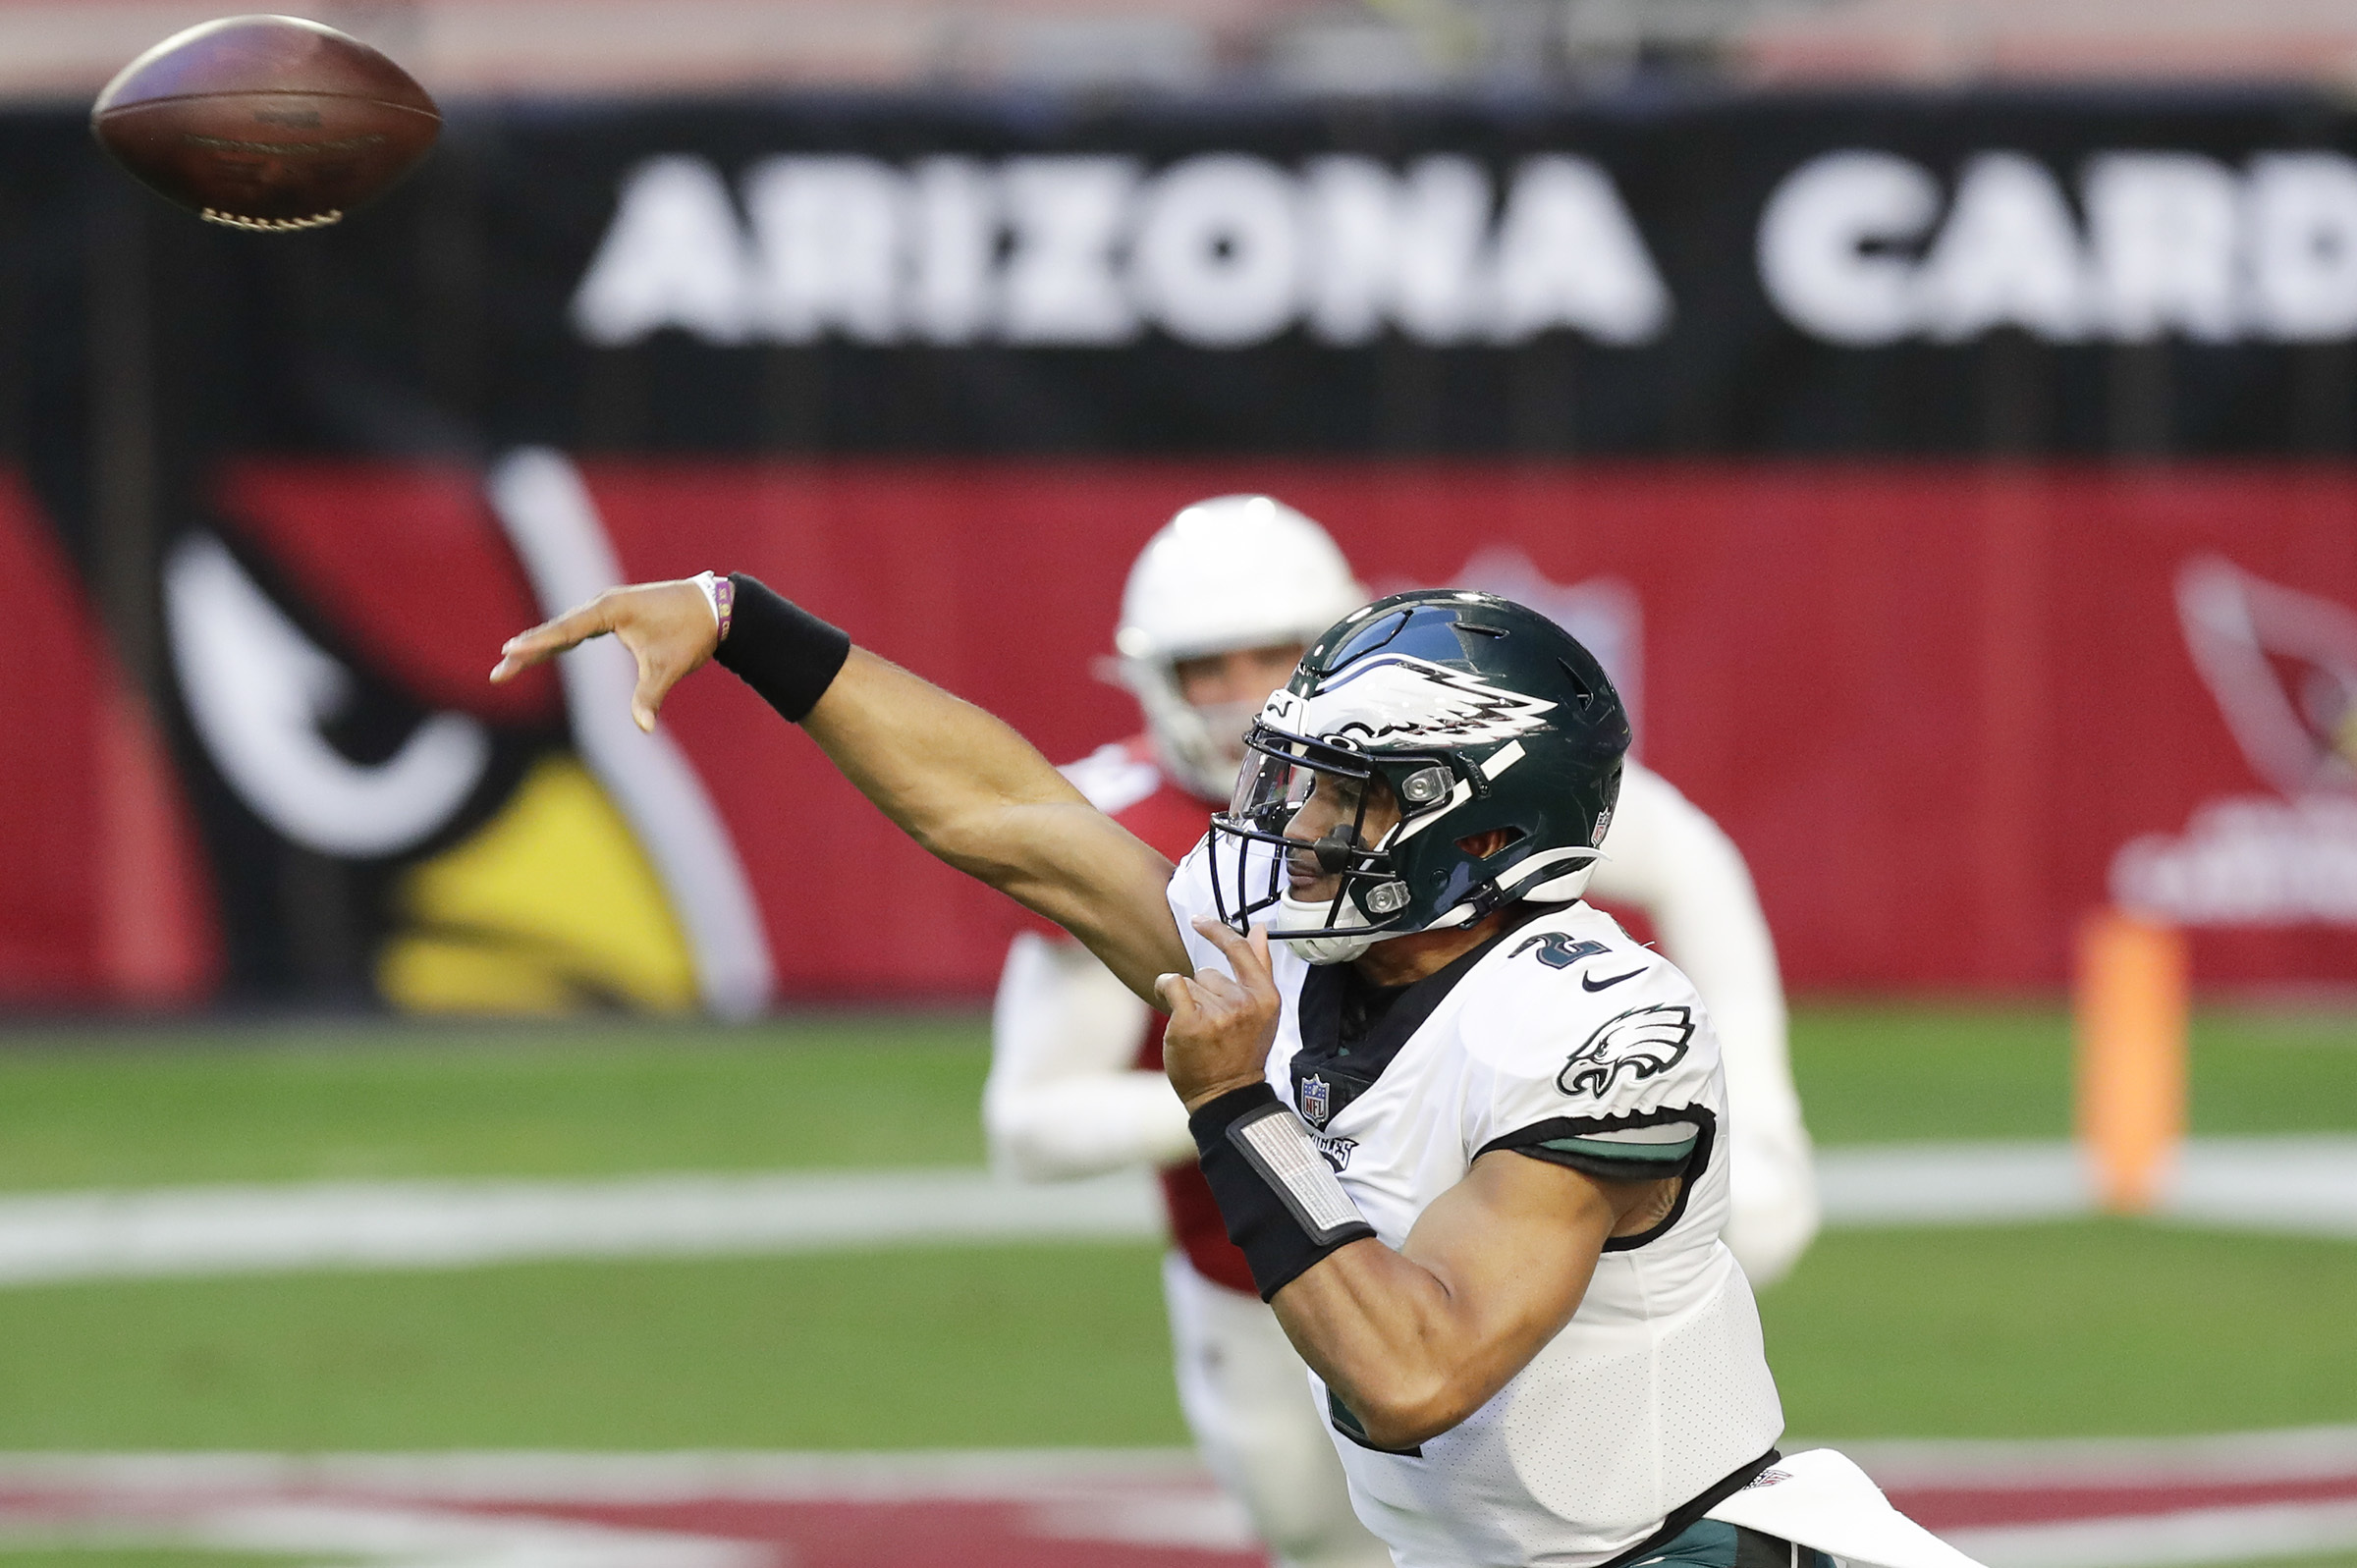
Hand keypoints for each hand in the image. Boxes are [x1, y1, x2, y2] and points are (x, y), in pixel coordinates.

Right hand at [490, 579, 716, 732]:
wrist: (716, 608)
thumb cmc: (692, 634)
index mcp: (611, 609)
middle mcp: (604, 603)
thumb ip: (651, 696)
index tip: (510, 650)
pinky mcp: (614, 614)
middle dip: (528, 651)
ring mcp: (608, 607)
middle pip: (557, 630)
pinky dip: (558, 640)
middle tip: (498, 672)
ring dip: (539, 646)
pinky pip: (578, 629)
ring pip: (565, 629)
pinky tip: (542, 652)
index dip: (538, 643)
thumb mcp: (670, 666)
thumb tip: (643, 727)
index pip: (566, 630)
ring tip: (509, 664)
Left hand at [1157, 918, 1281, 1112]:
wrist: (1226, 1094)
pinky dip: (1165, 989)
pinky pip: (1172, 983)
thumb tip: (1258, 929)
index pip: (1240, 949)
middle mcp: (1244, 1003)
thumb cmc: (1242, 1052)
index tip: (1199, 921)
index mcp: (1265, 997)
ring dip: (1188, 1002)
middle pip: (1208, 972)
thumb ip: (1259, 966)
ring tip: (1200, 1029)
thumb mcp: (1263, 1011)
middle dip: (1204, 993)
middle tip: (1213, 1024)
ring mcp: (1218, 1013)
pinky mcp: (1191, 1022)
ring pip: (1190, 983)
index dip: (1217, 931)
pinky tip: (1170, 1005)